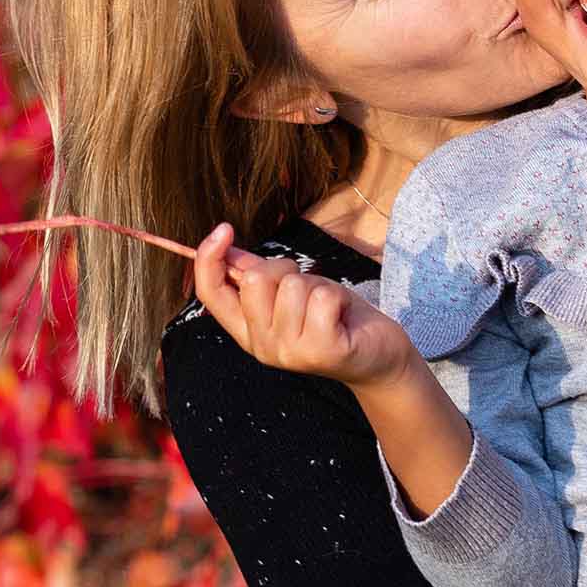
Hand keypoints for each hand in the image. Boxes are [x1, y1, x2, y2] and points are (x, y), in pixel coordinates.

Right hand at [191, 222, 415, 389]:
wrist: (378, 357)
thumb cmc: (334, 319)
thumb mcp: (291, 294)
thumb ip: (258, 275)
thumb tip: (225, 247)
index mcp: (248, 331)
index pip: (211, 294)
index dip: (208, 258)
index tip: (223, 229)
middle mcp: (262, 346)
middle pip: (255, 279)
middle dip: (285, 269)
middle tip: (308, 289)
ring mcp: (290, 352)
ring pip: (292, 286)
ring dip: (318, 286)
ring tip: (329, 307)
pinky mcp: (321, 351)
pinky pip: (322, 297)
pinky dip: (337, 296)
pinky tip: (342, 316)